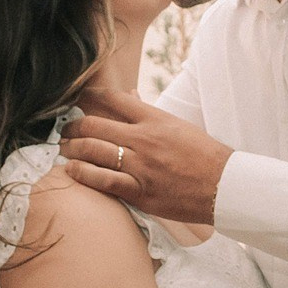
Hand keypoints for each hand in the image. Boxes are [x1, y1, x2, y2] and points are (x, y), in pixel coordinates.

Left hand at [60, 89, 233, 224]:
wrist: (224, 186)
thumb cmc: (205, 155)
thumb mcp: (179, 126)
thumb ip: (150, 112)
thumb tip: (130, 96)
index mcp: (155, 119)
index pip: (114, 99)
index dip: (89, 96)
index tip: (76, 99)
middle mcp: (144, 139)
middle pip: (95, 125)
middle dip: (73, 126)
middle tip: (64, 130)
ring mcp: (141, 166)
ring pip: (94, 151)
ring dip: (72, 149)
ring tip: (63, 149)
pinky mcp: (140, 191)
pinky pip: (104, 180)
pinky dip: (83, 173)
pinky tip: (72, 170)